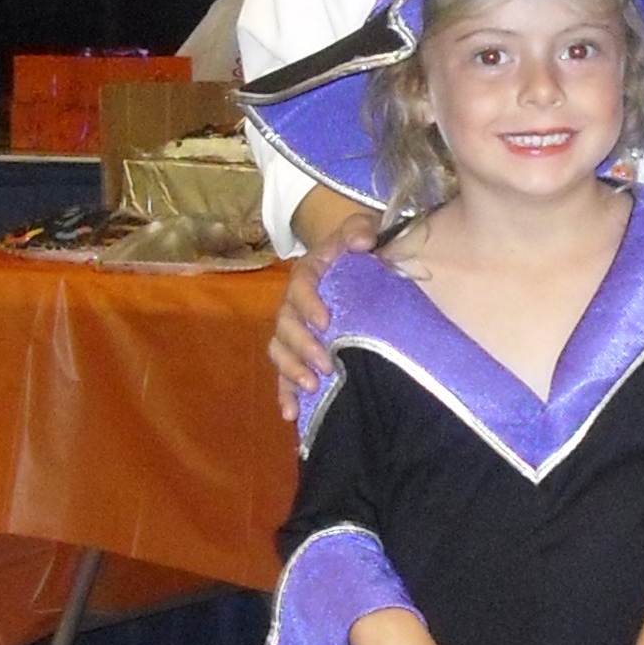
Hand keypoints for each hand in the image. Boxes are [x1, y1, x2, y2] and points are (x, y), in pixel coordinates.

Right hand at [270, 209, 379, 416]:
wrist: (359, 266)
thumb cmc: (362, 251)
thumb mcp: (363, 231)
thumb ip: (361, 230)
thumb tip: (362, 242)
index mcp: (309, 273)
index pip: (300, 287)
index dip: (308, 305)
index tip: (326, 322)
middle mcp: (295, 303)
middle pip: (286, 325)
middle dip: (302, 346)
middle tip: (325, 364)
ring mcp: (295, 331)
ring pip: (280, 351)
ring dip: (291, 371)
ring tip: (312, 387)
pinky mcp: (299, 355)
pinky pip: (284, 375)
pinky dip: (285, 394)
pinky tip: (291, 414)